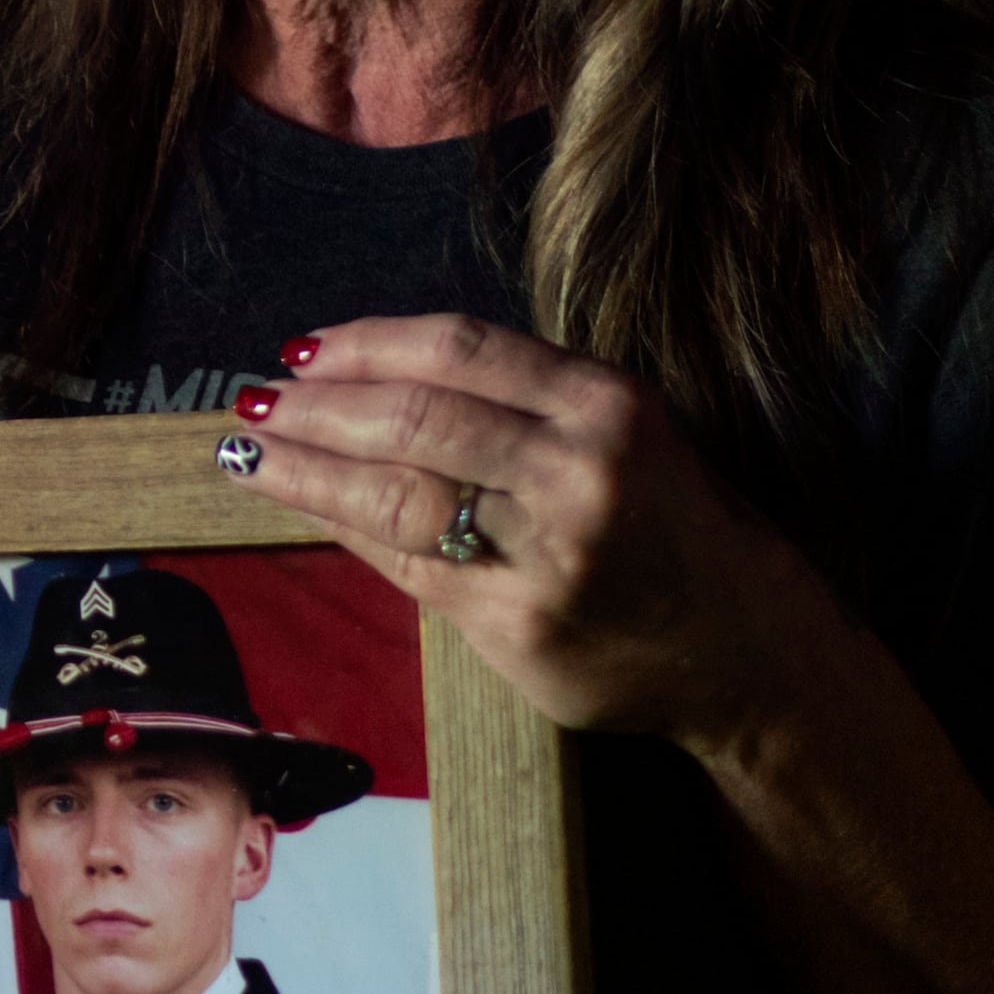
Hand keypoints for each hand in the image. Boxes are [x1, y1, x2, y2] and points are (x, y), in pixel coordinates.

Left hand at [222, 315, 863, 748]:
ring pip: (395, 494)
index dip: (366, 344)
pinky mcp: (517, 624)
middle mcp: (577, 470)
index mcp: (605, 403)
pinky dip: (345, 531)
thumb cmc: (670, 525)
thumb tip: (371, 378)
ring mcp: (546, 553)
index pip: (458, 348)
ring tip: (247, 453)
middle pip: (413, 419)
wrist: (746, 649)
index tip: (303, 349)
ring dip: (305, 470)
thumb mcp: (622, 433)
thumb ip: (518, 402)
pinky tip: (304, 509)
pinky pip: (407, 565)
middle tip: (254, 400)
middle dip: (318, 406)